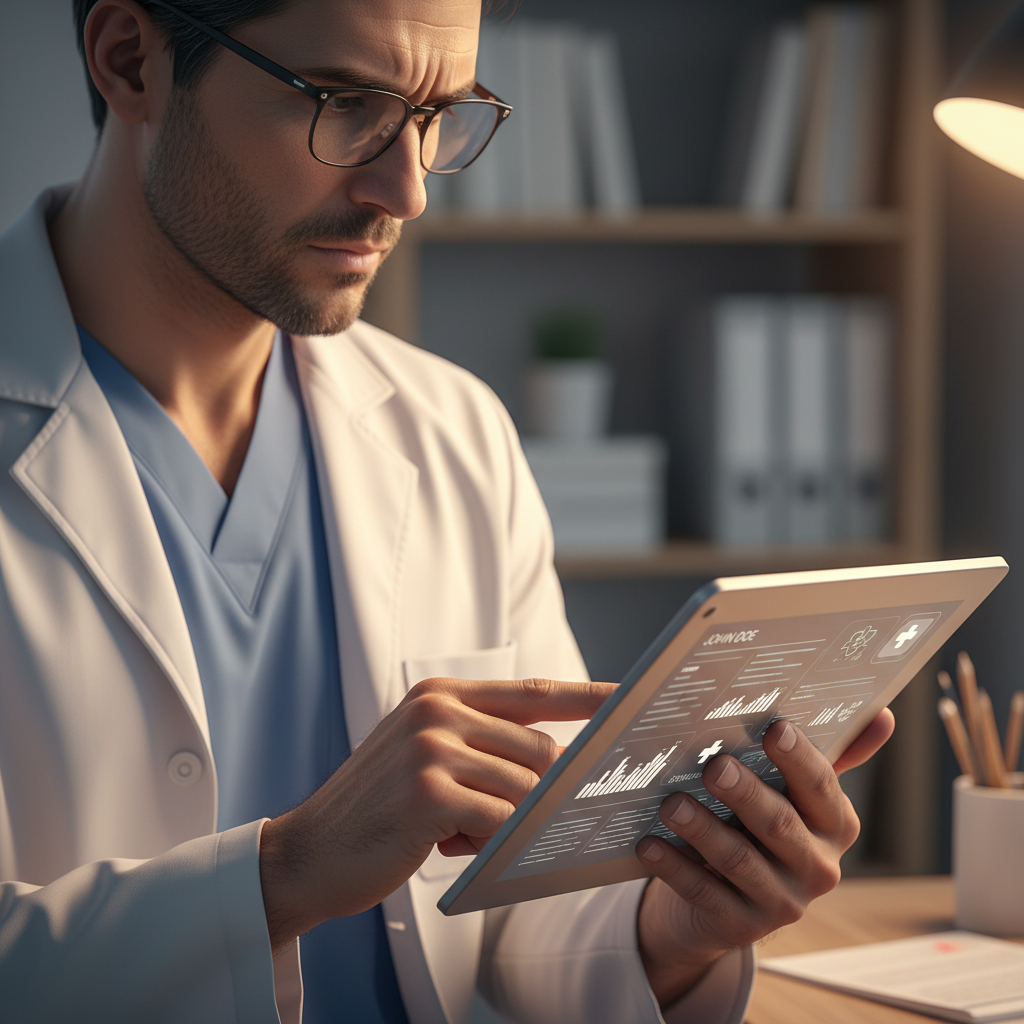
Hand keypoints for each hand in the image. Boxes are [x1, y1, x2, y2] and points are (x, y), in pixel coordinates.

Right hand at [258, 676, 614, 949]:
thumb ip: (482, 746)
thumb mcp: (424, 756)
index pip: (534, 692)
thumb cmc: (376, 809)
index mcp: (441, 694)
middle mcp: (438, 710)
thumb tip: (557, 766)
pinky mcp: (428, 792)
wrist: (306, 852)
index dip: (587, 697)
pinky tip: (460, 848)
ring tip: (470, 835)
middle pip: (539, 749)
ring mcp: (431, 747)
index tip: (630, 700)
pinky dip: (495, 842)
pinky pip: (499, 820)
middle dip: (548, 790)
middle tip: (541, 815)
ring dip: (515, 823)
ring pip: (524, 788)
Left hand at [635, 709, 894, 1006]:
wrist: (726, 901)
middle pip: (779, 824)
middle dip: (746, 794)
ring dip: (703, 830)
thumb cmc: (756, 825)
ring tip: (671, 804)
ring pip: (739, 861)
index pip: (821, 787)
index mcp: (834, 825)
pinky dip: (674, 867)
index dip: (799, 758)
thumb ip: (827, 755)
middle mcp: (818, 868)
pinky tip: (649, 843)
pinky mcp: (741, 928)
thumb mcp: (791, 792)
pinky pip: (704, 893)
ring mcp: (782, 903)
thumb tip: (884, 715)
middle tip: (714, 766)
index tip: (774, 728)